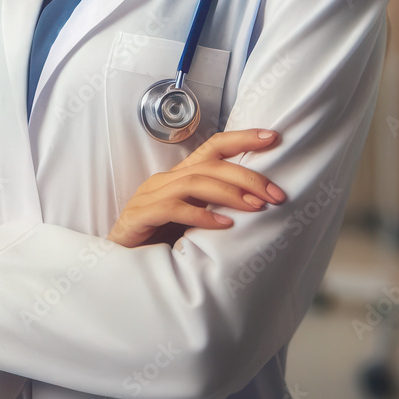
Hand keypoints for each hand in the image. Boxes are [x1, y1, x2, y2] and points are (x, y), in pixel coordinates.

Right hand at [106, 129, 285, 247]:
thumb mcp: (194, 219)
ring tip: (256, 207)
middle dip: (247, 176)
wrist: (122, 261)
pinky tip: (223, 225)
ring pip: (195, 182)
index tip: (272, 137)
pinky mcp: (141, 214)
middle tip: (276, 194)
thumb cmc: (161, 240)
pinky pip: (174, 208)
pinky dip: (201, 215)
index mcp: (181, 176)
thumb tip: (259, 203)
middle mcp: (166, 180)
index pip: (213, 147)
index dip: (241, 139)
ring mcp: (151, 195)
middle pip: (210, 165)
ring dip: (229, 193)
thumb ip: (215, 206)